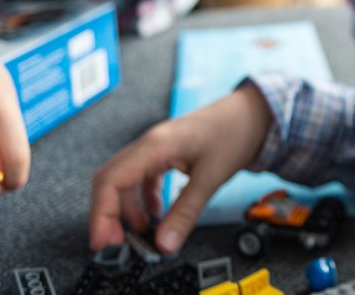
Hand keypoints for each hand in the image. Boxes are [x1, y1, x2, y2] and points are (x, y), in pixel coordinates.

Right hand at [88, 86, 273, 253]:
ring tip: (142, 232)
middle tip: (118, 242)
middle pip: (110, 181)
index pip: (110, 180)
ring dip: (127, 209)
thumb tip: (165, 243)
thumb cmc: (234, 131)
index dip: (101, 214)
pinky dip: (142, 199)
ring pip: (124, 180)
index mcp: (155, 146)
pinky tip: (156, 213)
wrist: (253, 112)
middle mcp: (149, 144)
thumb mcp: (211, 177)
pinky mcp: (165, 153)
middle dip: (108, 214)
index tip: (103, 241)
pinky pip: (141, 178)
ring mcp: (156, 147)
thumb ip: (186, 212)